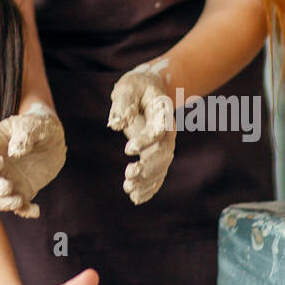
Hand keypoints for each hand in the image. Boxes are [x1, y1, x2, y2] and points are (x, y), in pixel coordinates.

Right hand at [0, 100, 65, 218]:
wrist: (53, 139)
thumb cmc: (40, 126)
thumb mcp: (36, 125)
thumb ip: (25, 134)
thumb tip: (13, 152)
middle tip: (8, 187)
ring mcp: (6, 179)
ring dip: (2, 202)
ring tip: (19, 202)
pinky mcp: (20, 191)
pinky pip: (17, 206)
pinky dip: (24, 211)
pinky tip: (35, 210)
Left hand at [108, 65, 175, 204]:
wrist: (149, 88)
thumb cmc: (136, 86)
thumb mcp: (127, 87)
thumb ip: (122, 104)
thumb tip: (116, 125)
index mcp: (163, 112)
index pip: (159, 129)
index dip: (146, 140)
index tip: (128, 149)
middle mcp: (168, 130)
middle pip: (164, 153)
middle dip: (148, 167)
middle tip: (129, 175)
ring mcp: (165, 144)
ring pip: (162, 167)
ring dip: (147, 181)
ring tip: (128, 189)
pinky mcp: (158, 154)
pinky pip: (158, 174)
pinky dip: (149, 188)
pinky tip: (136, 198)